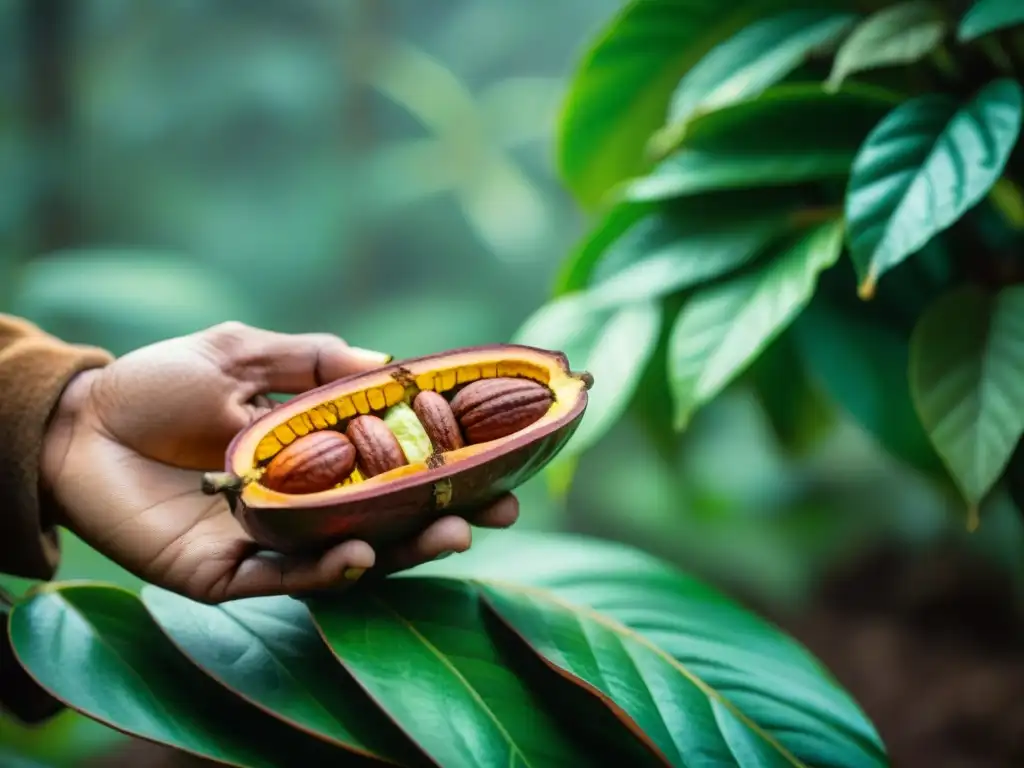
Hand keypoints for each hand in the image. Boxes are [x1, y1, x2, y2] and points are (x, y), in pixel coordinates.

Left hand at [39, 322, 518, 602]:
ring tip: (449, 535)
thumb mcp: (244, 352)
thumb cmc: (159, 382)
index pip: (394, 466)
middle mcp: (303, 504)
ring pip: (350, 558)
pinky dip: (328, 573)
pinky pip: (286, 581)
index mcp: (313, 454)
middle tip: (495, 514)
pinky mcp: (226, 575)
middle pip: (388, 521)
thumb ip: (313, 359)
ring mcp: (268, 542)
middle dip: (444, 519)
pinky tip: (362, 557)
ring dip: (403, 552)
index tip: (499, 460)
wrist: (79, 421)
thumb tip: (391, 364)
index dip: (446, 466)